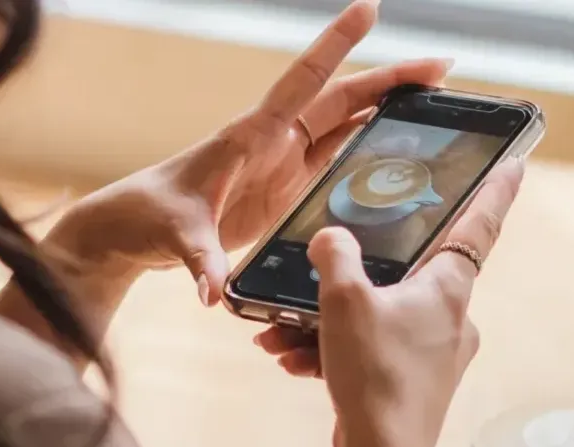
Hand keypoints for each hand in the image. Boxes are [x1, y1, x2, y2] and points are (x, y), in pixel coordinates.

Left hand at [45, 0, 450, 303]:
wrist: (131, 232)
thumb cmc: (146, 217)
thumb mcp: (173, 234)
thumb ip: (198, 258)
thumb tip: (213, 291)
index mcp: (249, 136)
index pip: (302, 81)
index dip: (336, 45)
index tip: (370, 7)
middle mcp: (271, 142)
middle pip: (341, 100)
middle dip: (390, 81)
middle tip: (442, 70)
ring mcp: (281, 166)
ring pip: (344, 128)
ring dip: (386, 114)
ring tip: (434, 103)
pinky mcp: (284, 192)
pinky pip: (334, 164)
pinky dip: (368, 153)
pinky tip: (399, 154)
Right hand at [289, 161, 524, 446]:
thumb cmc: (375, 374)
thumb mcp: (343, 300)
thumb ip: (335, 256)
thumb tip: (330, 239)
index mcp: (449, 288)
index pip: (480, 223)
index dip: (496, 189)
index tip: (516, 161)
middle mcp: (452, 320)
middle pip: (404, 277)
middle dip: (350, 280)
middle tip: (315, 278)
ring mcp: (436, 357)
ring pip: (378, 320)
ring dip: (329, 325)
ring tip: (284, 337)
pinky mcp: (414, 388)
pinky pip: (371, 354)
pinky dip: (335, 353)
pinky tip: (297, 363)